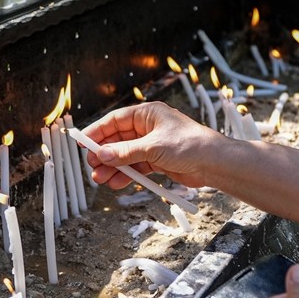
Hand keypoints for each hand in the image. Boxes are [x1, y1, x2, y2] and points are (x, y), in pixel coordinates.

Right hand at [81, 101, 226, 189]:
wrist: (214, 163)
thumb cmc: (189, 145)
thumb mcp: (152, 147)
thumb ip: (125, 152)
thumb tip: (102, 155)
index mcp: (148, 114)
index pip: (115, 120)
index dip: (98, 131)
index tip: (83, 143)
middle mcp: (148, 128)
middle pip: (118, 139)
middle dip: (104, 154)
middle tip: (92, 166)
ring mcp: (153, 145)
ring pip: (125, 155)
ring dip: (112, 167)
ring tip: (100, 179)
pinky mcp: (158, 160)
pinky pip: (136, 166)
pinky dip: (126, 174)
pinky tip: (115, 183)